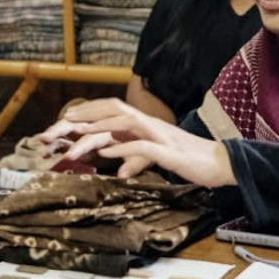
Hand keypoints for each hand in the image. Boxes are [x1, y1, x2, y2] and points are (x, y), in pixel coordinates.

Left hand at [38, 98, 237, 187]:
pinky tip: (105, 153)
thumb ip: (136, 159)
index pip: (110, 110)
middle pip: (110, 110)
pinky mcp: (169, 150)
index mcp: (145, 123)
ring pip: (121, 124)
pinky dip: (122, 148)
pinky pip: (142, 145)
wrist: (223, 163)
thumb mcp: (156, 158)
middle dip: (81, 117)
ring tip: (73, 143)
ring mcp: (159, 134)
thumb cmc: (189, 160)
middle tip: (55, 129)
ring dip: (95, 132)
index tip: (61, 121)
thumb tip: (119, 169)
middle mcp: (149, 123)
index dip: (85, 112)